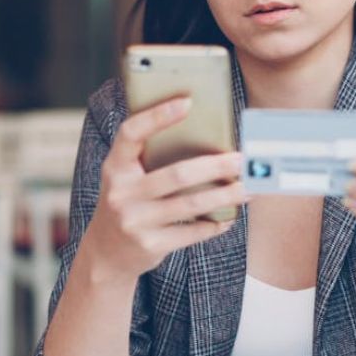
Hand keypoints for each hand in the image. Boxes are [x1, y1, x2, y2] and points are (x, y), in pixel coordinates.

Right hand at [80, 96, 244, 284]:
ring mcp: (135, 221)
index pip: (131, 133)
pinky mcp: (150, 245)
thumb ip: (150, 158)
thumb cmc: (128, 203)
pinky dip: (214, 224)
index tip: (187, 102)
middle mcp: (121, 193)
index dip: (157, 116)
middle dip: (216, 166)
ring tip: (248, 188)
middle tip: (243, 160)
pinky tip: (229, 217)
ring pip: (191, 205)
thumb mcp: (127, 178)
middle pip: (177, 175)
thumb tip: (205, 136)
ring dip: (225, 196)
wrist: (106, 254)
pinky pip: (192, 232)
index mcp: (115, 167)